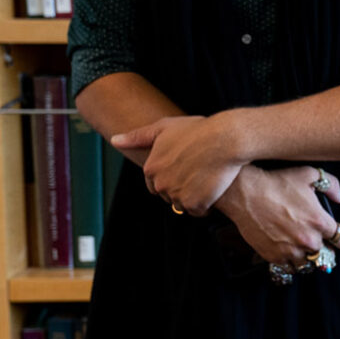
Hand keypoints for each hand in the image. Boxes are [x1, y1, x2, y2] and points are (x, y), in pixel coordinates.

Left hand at [113, 114, 244, 215]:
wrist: (225, 139)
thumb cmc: (198, 130)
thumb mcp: (165, 127)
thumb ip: (138, 137)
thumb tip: (115, 141)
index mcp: (151, 168)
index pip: (154, 184)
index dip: (171, 176)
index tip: (185, 168)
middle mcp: (161, 184)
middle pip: (169, 195)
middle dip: (181, 188)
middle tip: (198, 173)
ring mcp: (178, 195)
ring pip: (183, 205)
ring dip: (193, 197)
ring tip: (206, 180)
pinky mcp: (195, 204)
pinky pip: (199, 211)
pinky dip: (206, 205)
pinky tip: (213, 189)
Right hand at [212, 166, 339, 266]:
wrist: (245, 193)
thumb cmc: (277, 182)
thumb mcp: (309, 175)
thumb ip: (331, 186)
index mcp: (320, 222)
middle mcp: (307, 240)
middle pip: (326, 254)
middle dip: (324, 247)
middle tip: (317, 239)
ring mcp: (290, 250)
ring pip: (307, 264)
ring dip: (307, 257)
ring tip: (302, 247)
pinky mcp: (273, 256)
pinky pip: (288, 267)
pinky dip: (289, 261)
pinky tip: (287, 251)